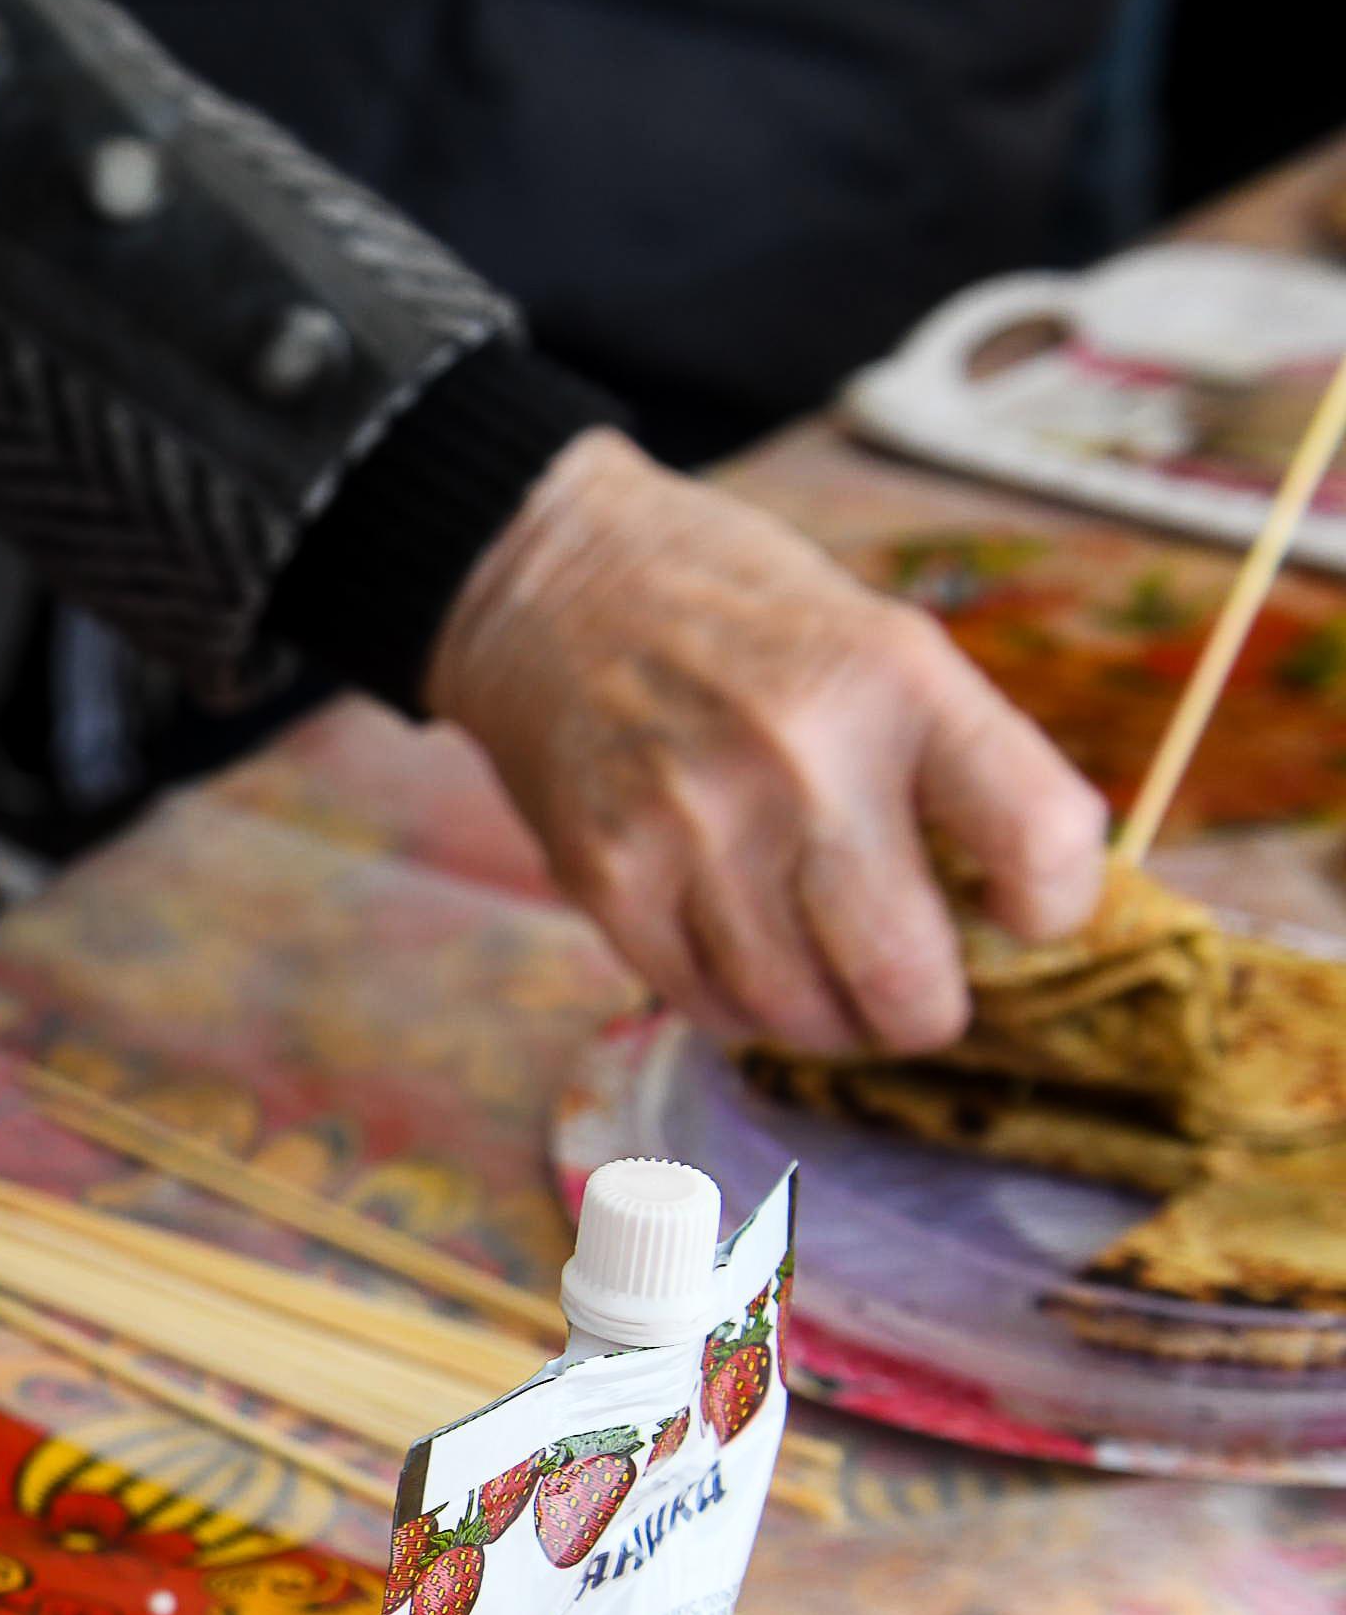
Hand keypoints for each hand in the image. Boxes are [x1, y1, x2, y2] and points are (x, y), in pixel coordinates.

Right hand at [426, 432, 1108, 1052]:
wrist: (561, 590)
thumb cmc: (752, 629)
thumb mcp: (885, 645)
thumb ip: (956, 766)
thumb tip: (1016, 921)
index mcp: (899, 679)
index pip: (1038, 837)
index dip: (1053, 907)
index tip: (1026, 915)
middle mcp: (798, 754)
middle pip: (903, 971)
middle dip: (925, 1013)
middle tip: (919, 1003)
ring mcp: (691, 823)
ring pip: (797, 1011)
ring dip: (830, 1024)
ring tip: (831, 994)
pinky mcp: (607, 875)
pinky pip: (704, 1002)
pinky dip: (743, 1009)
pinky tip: (748, 967)